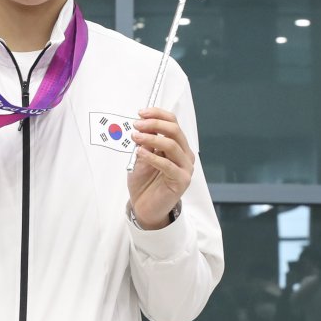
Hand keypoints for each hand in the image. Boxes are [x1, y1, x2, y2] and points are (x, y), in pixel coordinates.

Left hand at [127, 107, 194, 229]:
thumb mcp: (141, 156)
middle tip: (137, 124)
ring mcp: (185, 167)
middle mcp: (184, 154)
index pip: (173, 123)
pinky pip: (167, 165)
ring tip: (136, 137)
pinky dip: (152, 156)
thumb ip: (145, 143)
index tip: (141, 113)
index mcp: (177, 146)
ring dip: (151, 138)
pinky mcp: (181, 180)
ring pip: (172, 145)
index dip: (158, 115)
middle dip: (154, 124)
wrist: (144, 206)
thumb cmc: (144, 181)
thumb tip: (141, 126)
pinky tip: (140, 153)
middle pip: (174, 131)